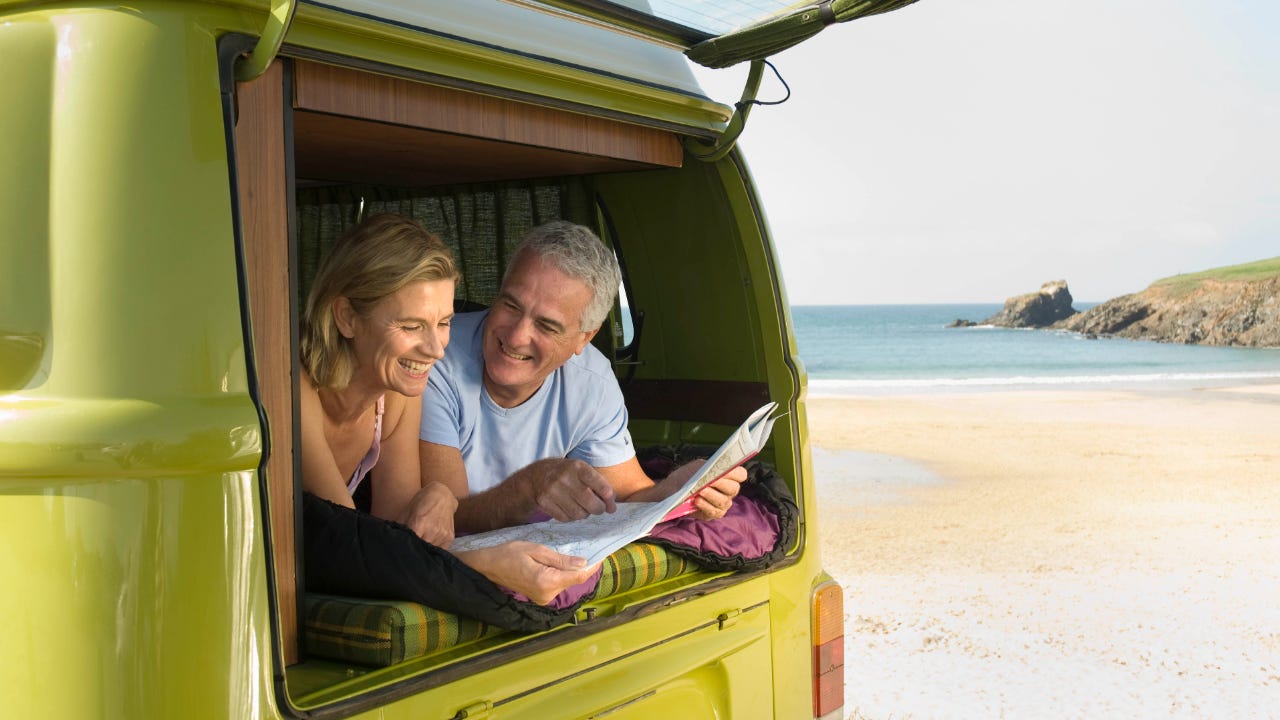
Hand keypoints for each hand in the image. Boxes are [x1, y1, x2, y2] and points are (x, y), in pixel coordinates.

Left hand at [398, 481, 457, 547]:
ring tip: (420, 545)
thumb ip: (399, 528)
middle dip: (415, 550)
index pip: (410, 544)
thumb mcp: (406, 512)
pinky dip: (433, 549)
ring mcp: (442, 535)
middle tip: (410, 549)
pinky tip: (429, 543)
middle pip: (420, 550)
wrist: (443, 495)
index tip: (402, 549)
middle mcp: (432, 531)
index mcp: (419, 523)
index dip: (405, 548)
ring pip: (430, 552)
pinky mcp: (450, 538)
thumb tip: (392, 542)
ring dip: (424, 552)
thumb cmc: (421, 502)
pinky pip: (439, 550)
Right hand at [455, 541, 598, 604]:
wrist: (487, 567)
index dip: (593, 566)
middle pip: (574, 580)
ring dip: (571, 570)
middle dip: (582, 566)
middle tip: (588, 549)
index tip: (603, 555)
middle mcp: (547, 594)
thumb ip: (560, 559)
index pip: (578, 576)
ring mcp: (543, 598)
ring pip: (566, 582)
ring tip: (571, 554)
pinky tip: (559, 563)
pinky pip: (558, 585)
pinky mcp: (541, 597)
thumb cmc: (508, 553)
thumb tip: (583, 564)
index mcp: (546, 581)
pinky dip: (562, 575)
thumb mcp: (536, 549)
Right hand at [518, 458, 616, 521]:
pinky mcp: (544, 502)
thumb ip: (599, 485)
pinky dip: (571, 517)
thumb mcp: (581, 471)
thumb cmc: (566, 474)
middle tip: (597, 508)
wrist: (535, 477)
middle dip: (598, 509)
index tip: (610, 503)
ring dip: (584, 514)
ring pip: (579, 514)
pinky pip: (566, 518)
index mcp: (578, 467)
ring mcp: (553, 490)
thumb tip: (612, 506)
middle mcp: (565, 477)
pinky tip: (568, 508)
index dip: (609, 499)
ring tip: (581, 507)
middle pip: (592, 504)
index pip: (602, 486)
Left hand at [689, 468, 742, 519]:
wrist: (679, 488)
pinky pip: (713, 511)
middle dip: (721, 484)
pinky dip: (704, 505)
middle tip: (710, 481)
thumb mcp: (698, 467)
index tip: (724, 471)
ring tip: (700, 491)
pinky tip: (697, 500)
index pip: (741, 475)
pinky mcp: (716, 513)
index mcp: (730, 476)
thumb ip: (707, 467)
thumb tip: (713, 471)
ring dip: (711, 495)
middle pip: (733, 488)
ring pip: (722, 500)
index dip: (735, 473)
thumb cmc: (691, 475)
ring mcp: (725, 503)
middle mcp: (731, 490)